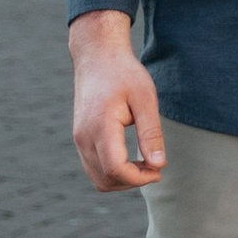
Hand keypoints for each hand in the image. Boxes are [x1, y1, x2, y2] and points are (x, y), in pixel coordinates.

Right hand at [69, 12, 165, 188]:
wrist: (97, 57)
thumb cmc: (124, 73)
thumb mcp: (145, 98)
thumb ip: (151, 133)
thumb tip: (158, 165)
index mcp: (100, 127)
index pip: (116, 169)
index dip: (139, 178)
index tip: (159, 169)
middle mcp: (84, 137)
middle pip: (105, 180)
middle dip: (133, 181)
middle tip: (155, 167)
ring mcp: (79, 139)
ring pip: (98, 178)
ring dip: (122, 179)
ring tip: (145, 164)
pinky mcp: (80, 139)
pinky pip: (94, 168)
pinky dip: (113, 172)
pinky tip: (131, 159)